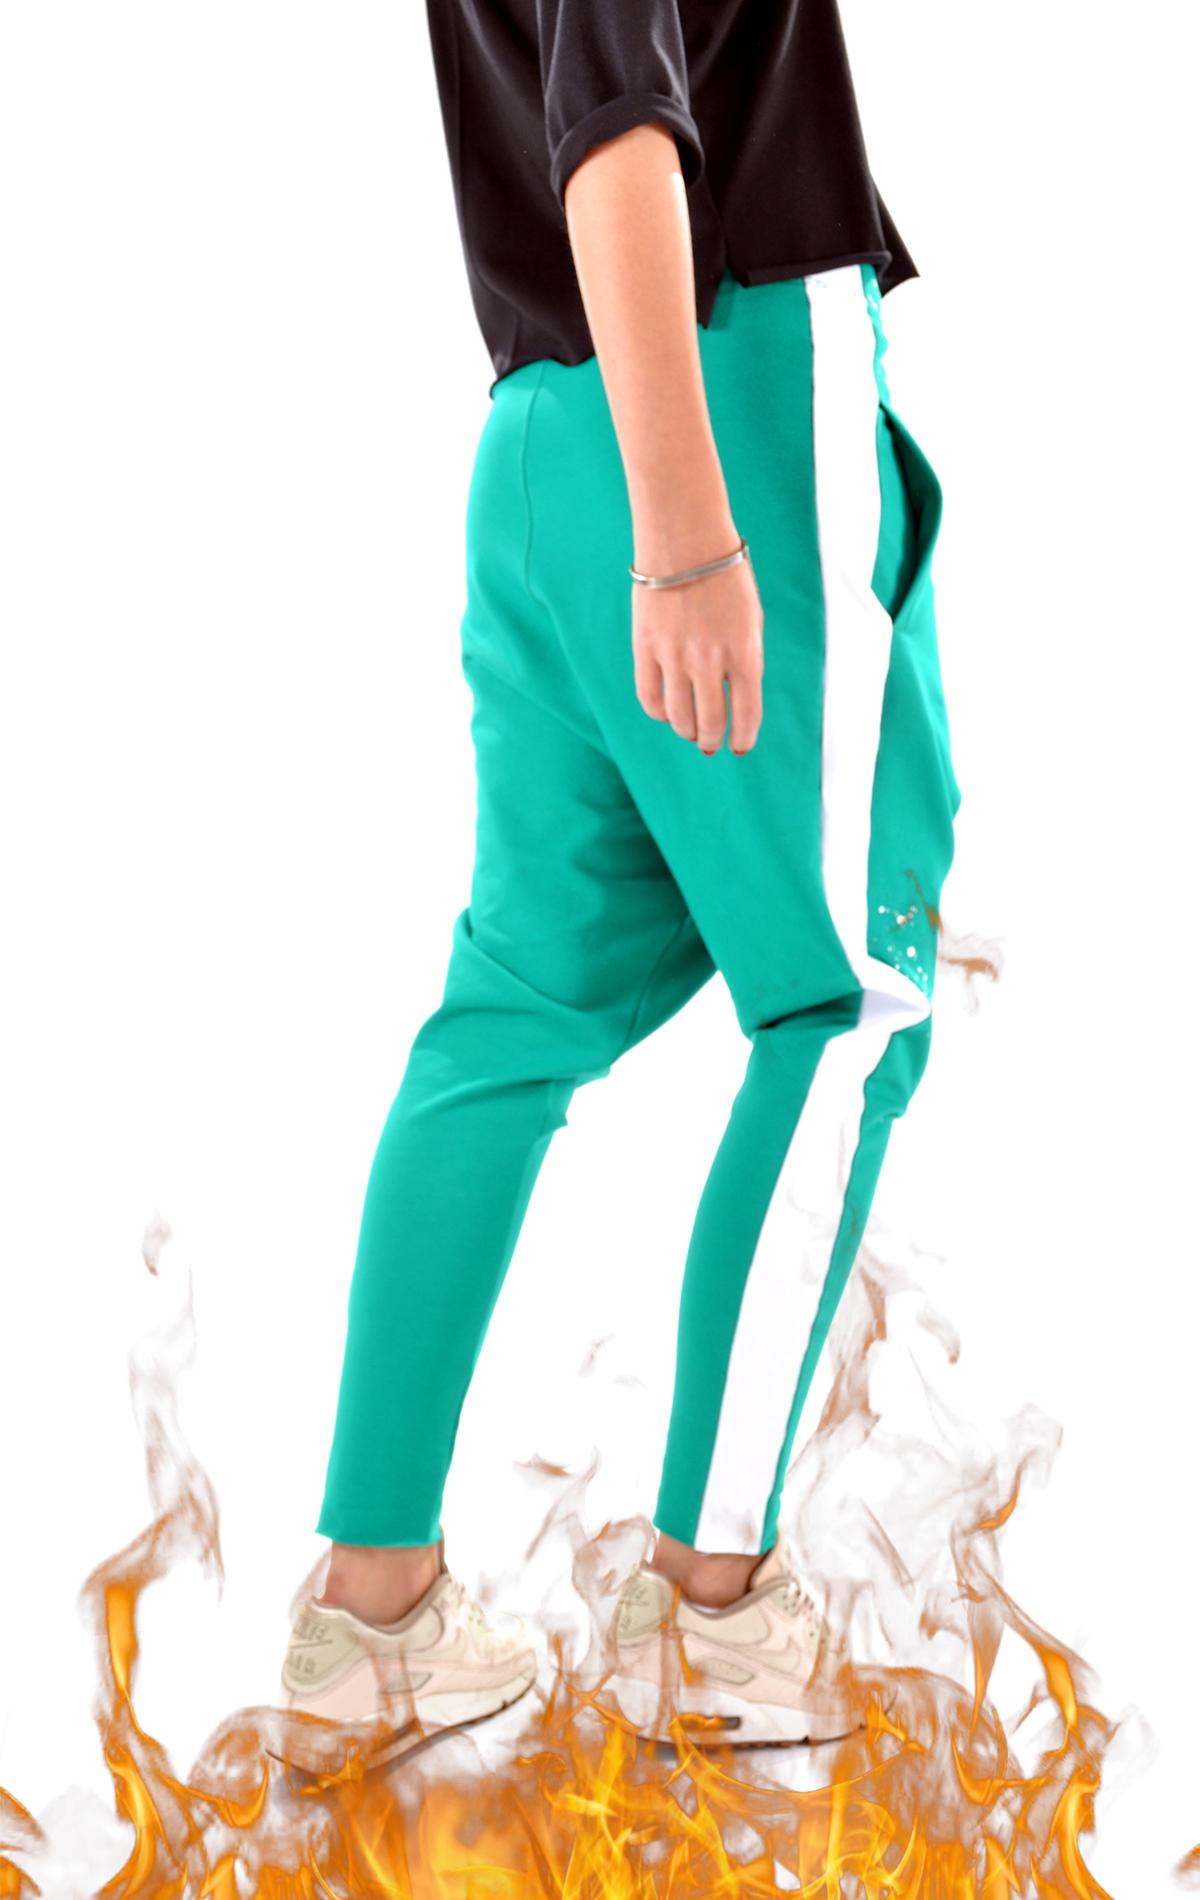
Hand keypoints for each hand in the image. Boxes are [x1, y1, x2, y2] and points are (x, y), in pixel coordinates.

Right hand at [631, 547, 764, 753]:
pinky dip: (660, 713)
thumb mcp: (751, 620)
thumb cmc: (725, 578)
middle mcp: (709, 660)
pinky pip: (649, 697)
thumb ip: (745, 661)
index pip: (746, 714)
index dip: (743, 738)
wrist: (686, 539)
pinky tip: (667, 712)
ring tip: (690, 730)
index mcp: (744, 652)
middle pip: (710, 722)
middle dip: (712, 739)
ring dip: (686, 730)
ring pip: (679, 717)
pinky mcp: (645, 647)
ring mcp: (674, 656)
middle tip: (710, 742)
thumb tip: (733, 702)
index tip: (739, 746)